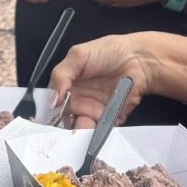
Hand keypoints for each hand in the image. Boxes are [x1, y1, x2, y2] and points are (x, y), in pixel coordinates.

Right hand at [46, 33, 168, 127]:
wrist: (139, 59)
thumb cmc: (107, 52)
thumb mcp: (78, 56)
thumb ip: (60, 76)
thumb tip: (53, 102)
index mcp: (67, 86)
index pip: (52, 104)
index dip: (48, 114)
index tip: (47, 122)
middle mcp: (78, 100)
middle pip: (64, 121)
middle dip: (63, 129)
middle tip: (64, 130)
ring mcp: (94, 111)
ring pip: (82, 129)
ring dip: (81, 133)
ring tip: (83, 129)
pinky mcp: (111, 119)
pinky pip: (101, 132)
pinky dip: (98, 135)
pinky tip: (96, 134)